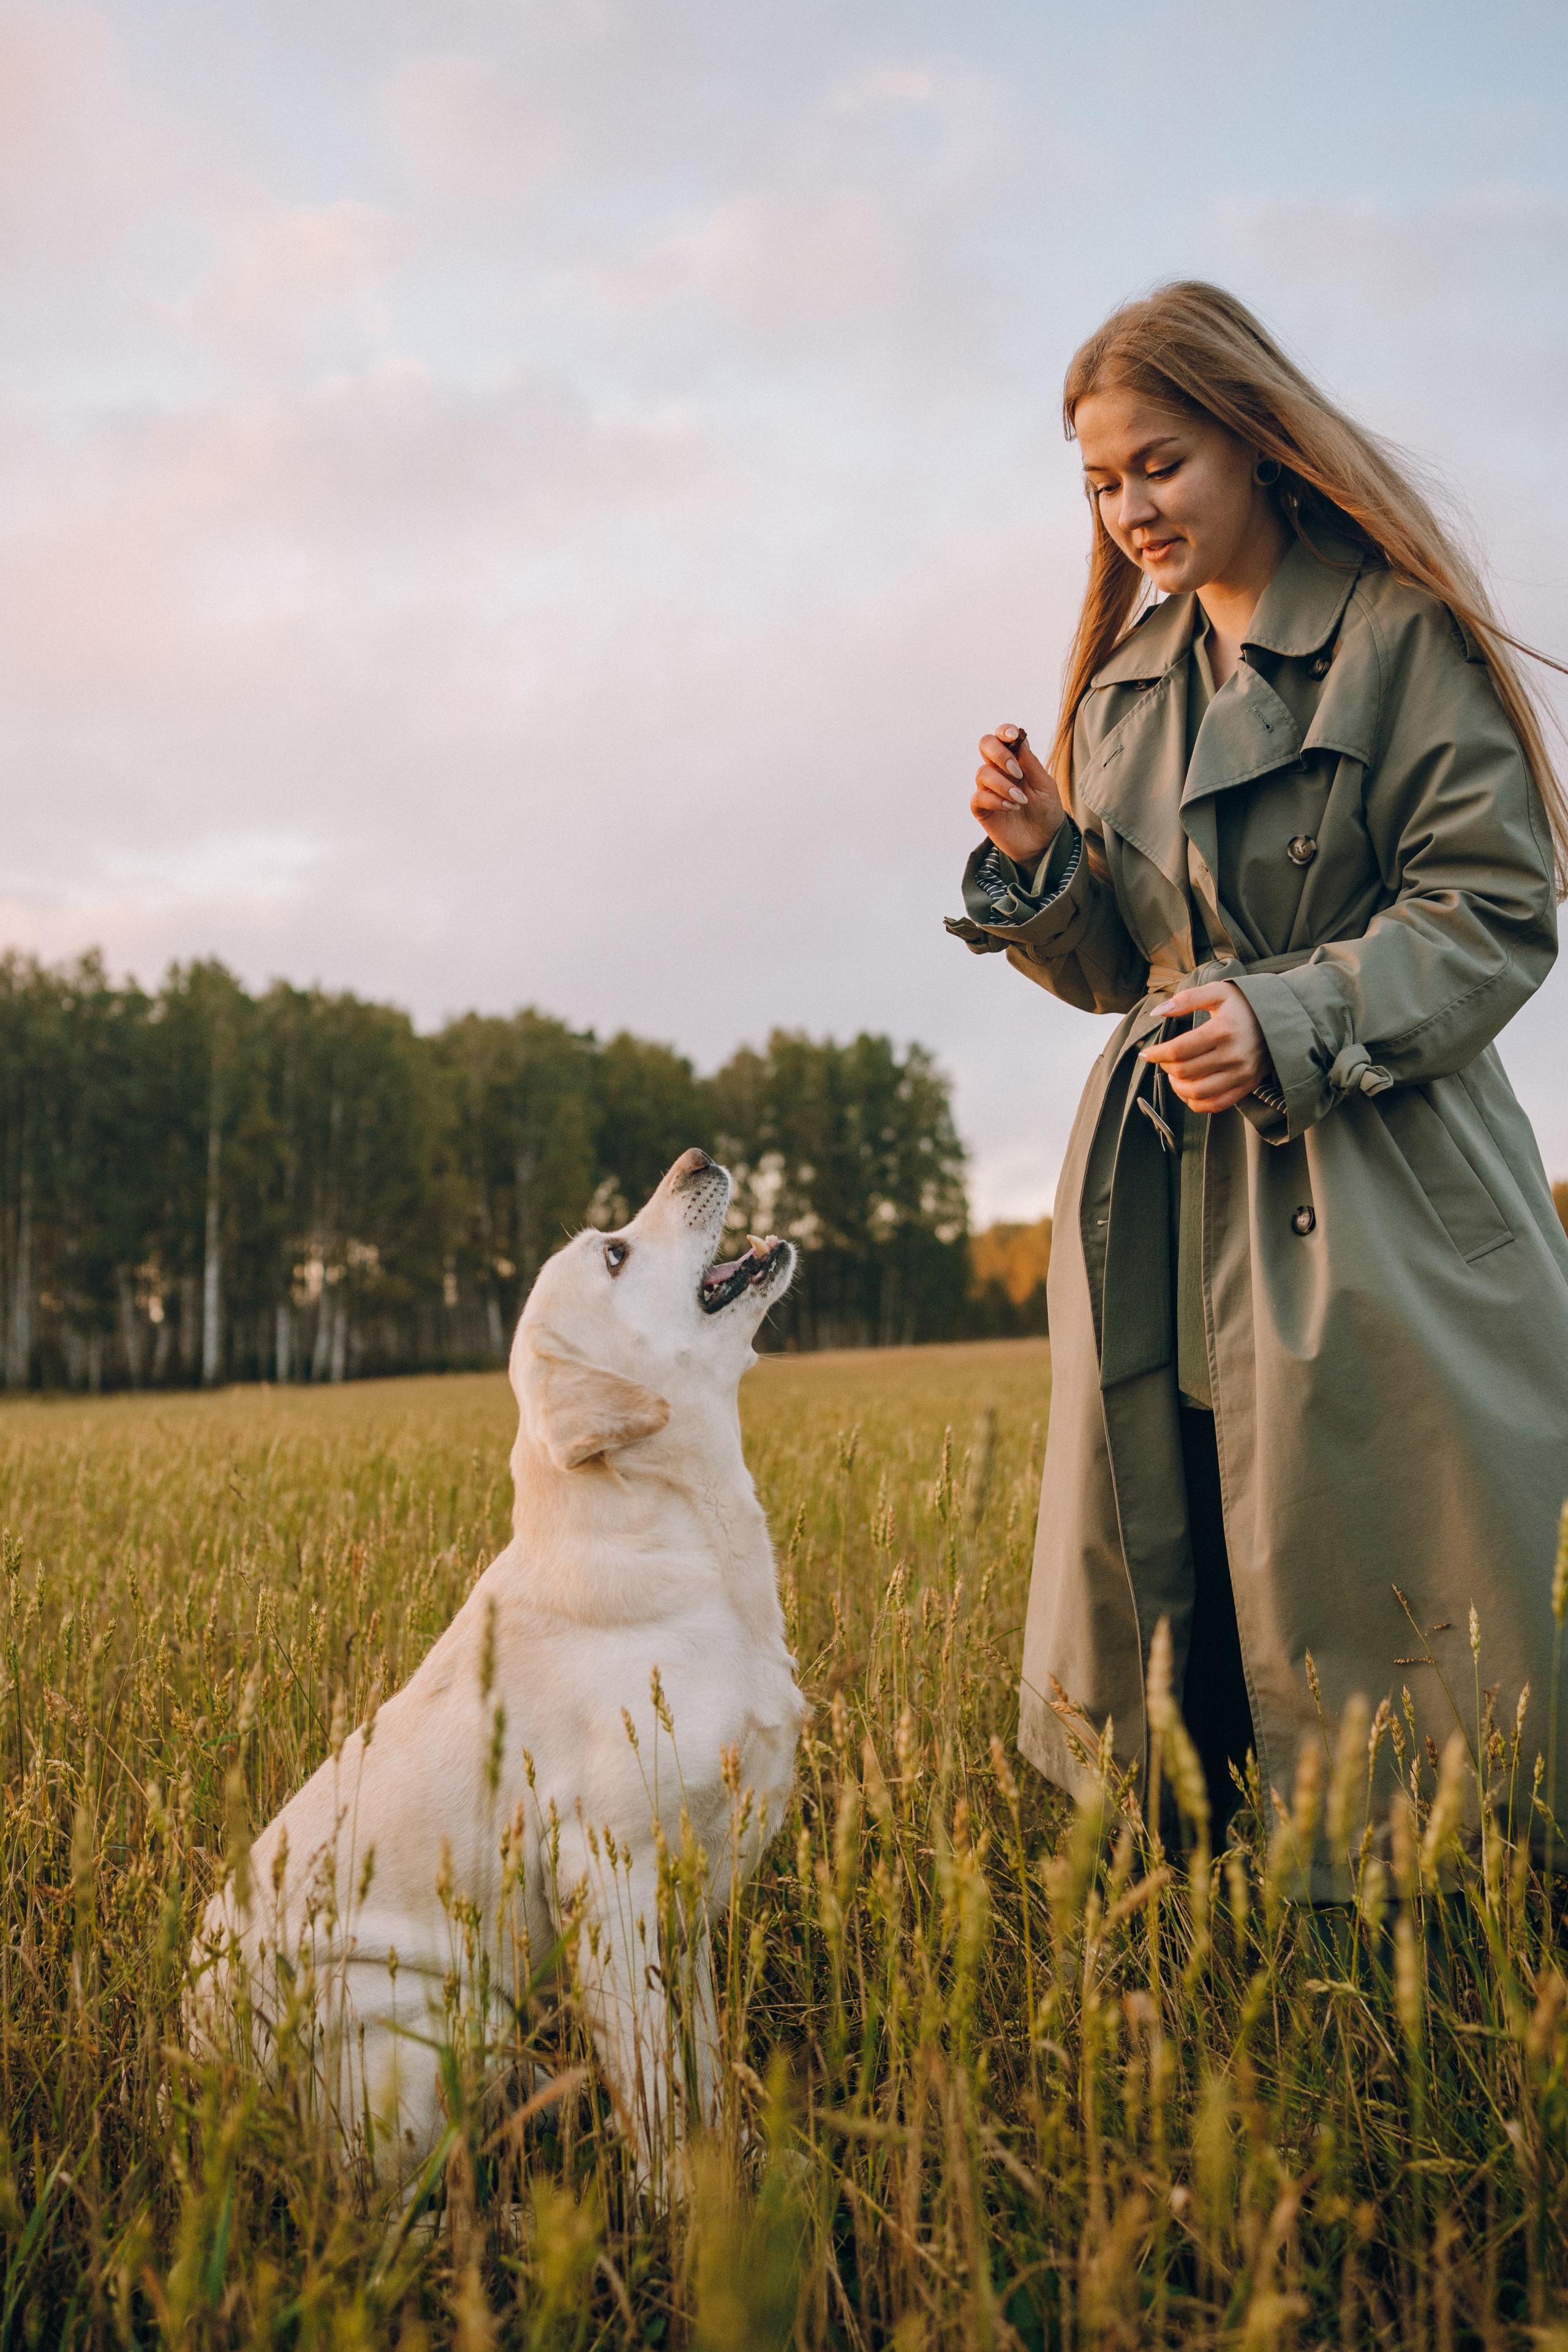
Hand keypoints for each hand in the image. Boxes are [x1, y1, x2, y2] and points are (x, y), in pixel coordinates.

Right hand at [971, 724, 1065, 867]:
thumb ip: (1032, 764)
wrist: (1044, 842)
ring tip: (1021, 800)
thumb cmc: (1047, 811)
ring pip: (982, 773)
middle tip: (1017, 771)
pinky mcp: (982, 809)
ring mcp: (989, 789)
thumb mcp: (1046, 786)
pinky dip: (995, 800)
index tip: (1013, 737)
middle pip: (985, 745)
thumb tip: (1019, 741)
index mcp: (1016, 761)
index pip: (1003, 737)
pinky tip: (1010, 808)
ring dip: (1003, 785)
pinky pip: (978, 796)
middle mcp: (999, 771)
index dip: (1004, 731)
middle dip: (998, 754)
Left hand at [1139, 982, 1266, 1114]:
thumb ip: (1186, 999)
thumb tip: (1157, 1011)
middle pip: (1185, 1072)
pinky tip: (1189, 1091)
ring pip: (1197, 1093)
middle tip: (1163, 1060)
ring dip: (1177, 1087)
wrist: (1283, 1018)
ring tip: (1174, 1075)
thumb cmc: (1246, 1003)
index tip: (1146, 1053)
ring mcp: (1241, 1074)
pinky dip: (1196, 1103)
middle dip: (1166, 1067)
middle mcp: (1233, 1056)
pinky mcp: (1247, 1086)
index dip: (1157, 1054)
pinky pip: (1216, 1105)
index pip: (1179, 1050)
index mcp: (1223, 1031)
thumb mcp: (1218, 992)